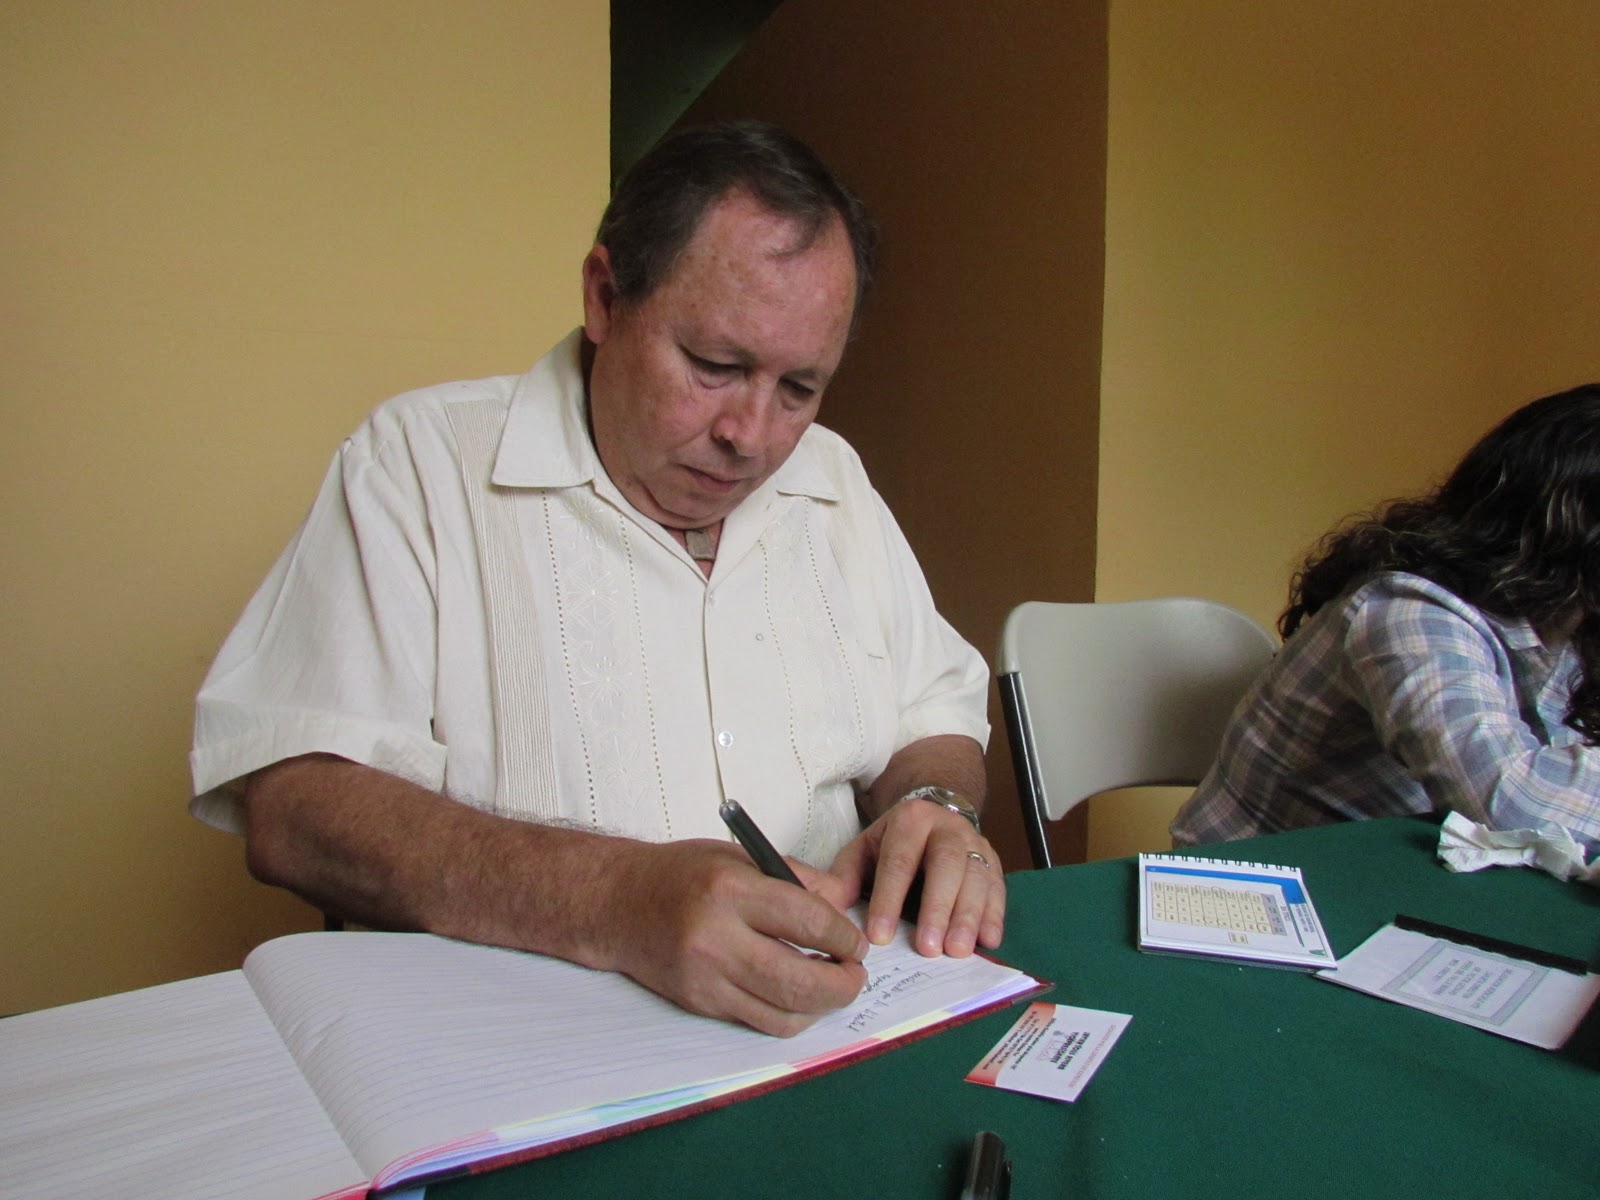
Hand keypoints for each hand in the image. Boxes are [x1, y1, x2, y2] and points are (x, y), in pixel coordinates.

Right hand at [599, 839, 868, 1036]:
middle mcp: (716, 937)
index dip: (845, 938)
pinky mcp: (700, 1003)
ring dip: (822, 1006)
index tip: (857, 942)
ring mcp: (706, 977)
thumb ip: (796, 880)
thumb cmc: (683, 874)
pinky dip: (791, 1015)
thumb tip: (844, 910)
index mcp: (731, 890)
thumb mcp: (740, 856)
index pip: (809, 922)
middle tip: (856, 973)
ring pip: (784, 1012)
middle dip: (844, 983)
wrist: (619, 904)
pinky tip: (800, 997)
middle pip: (800, 980)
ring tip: (833, 986)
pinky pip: (761, 1022)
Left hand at [823, 800, 1005, 957]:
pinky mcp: (994, 862)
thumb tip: (826, 911)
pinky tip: (988, 941)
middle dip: (937, 909)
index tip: (879, 938)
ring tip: (958, 952)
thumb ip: (845, 880)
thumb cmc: (892, 844)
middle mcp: (947, 827)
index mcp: (909, 820)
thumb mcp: (863, 851)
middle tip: (929, 949)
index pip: (898, 861)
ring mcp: (975, 843)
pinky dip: (994, 916)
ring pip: (977, 877)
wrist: (932, 817)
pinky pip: (998, 888)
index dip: (889, 900)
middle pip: (946, 866)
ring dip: (968, 917)